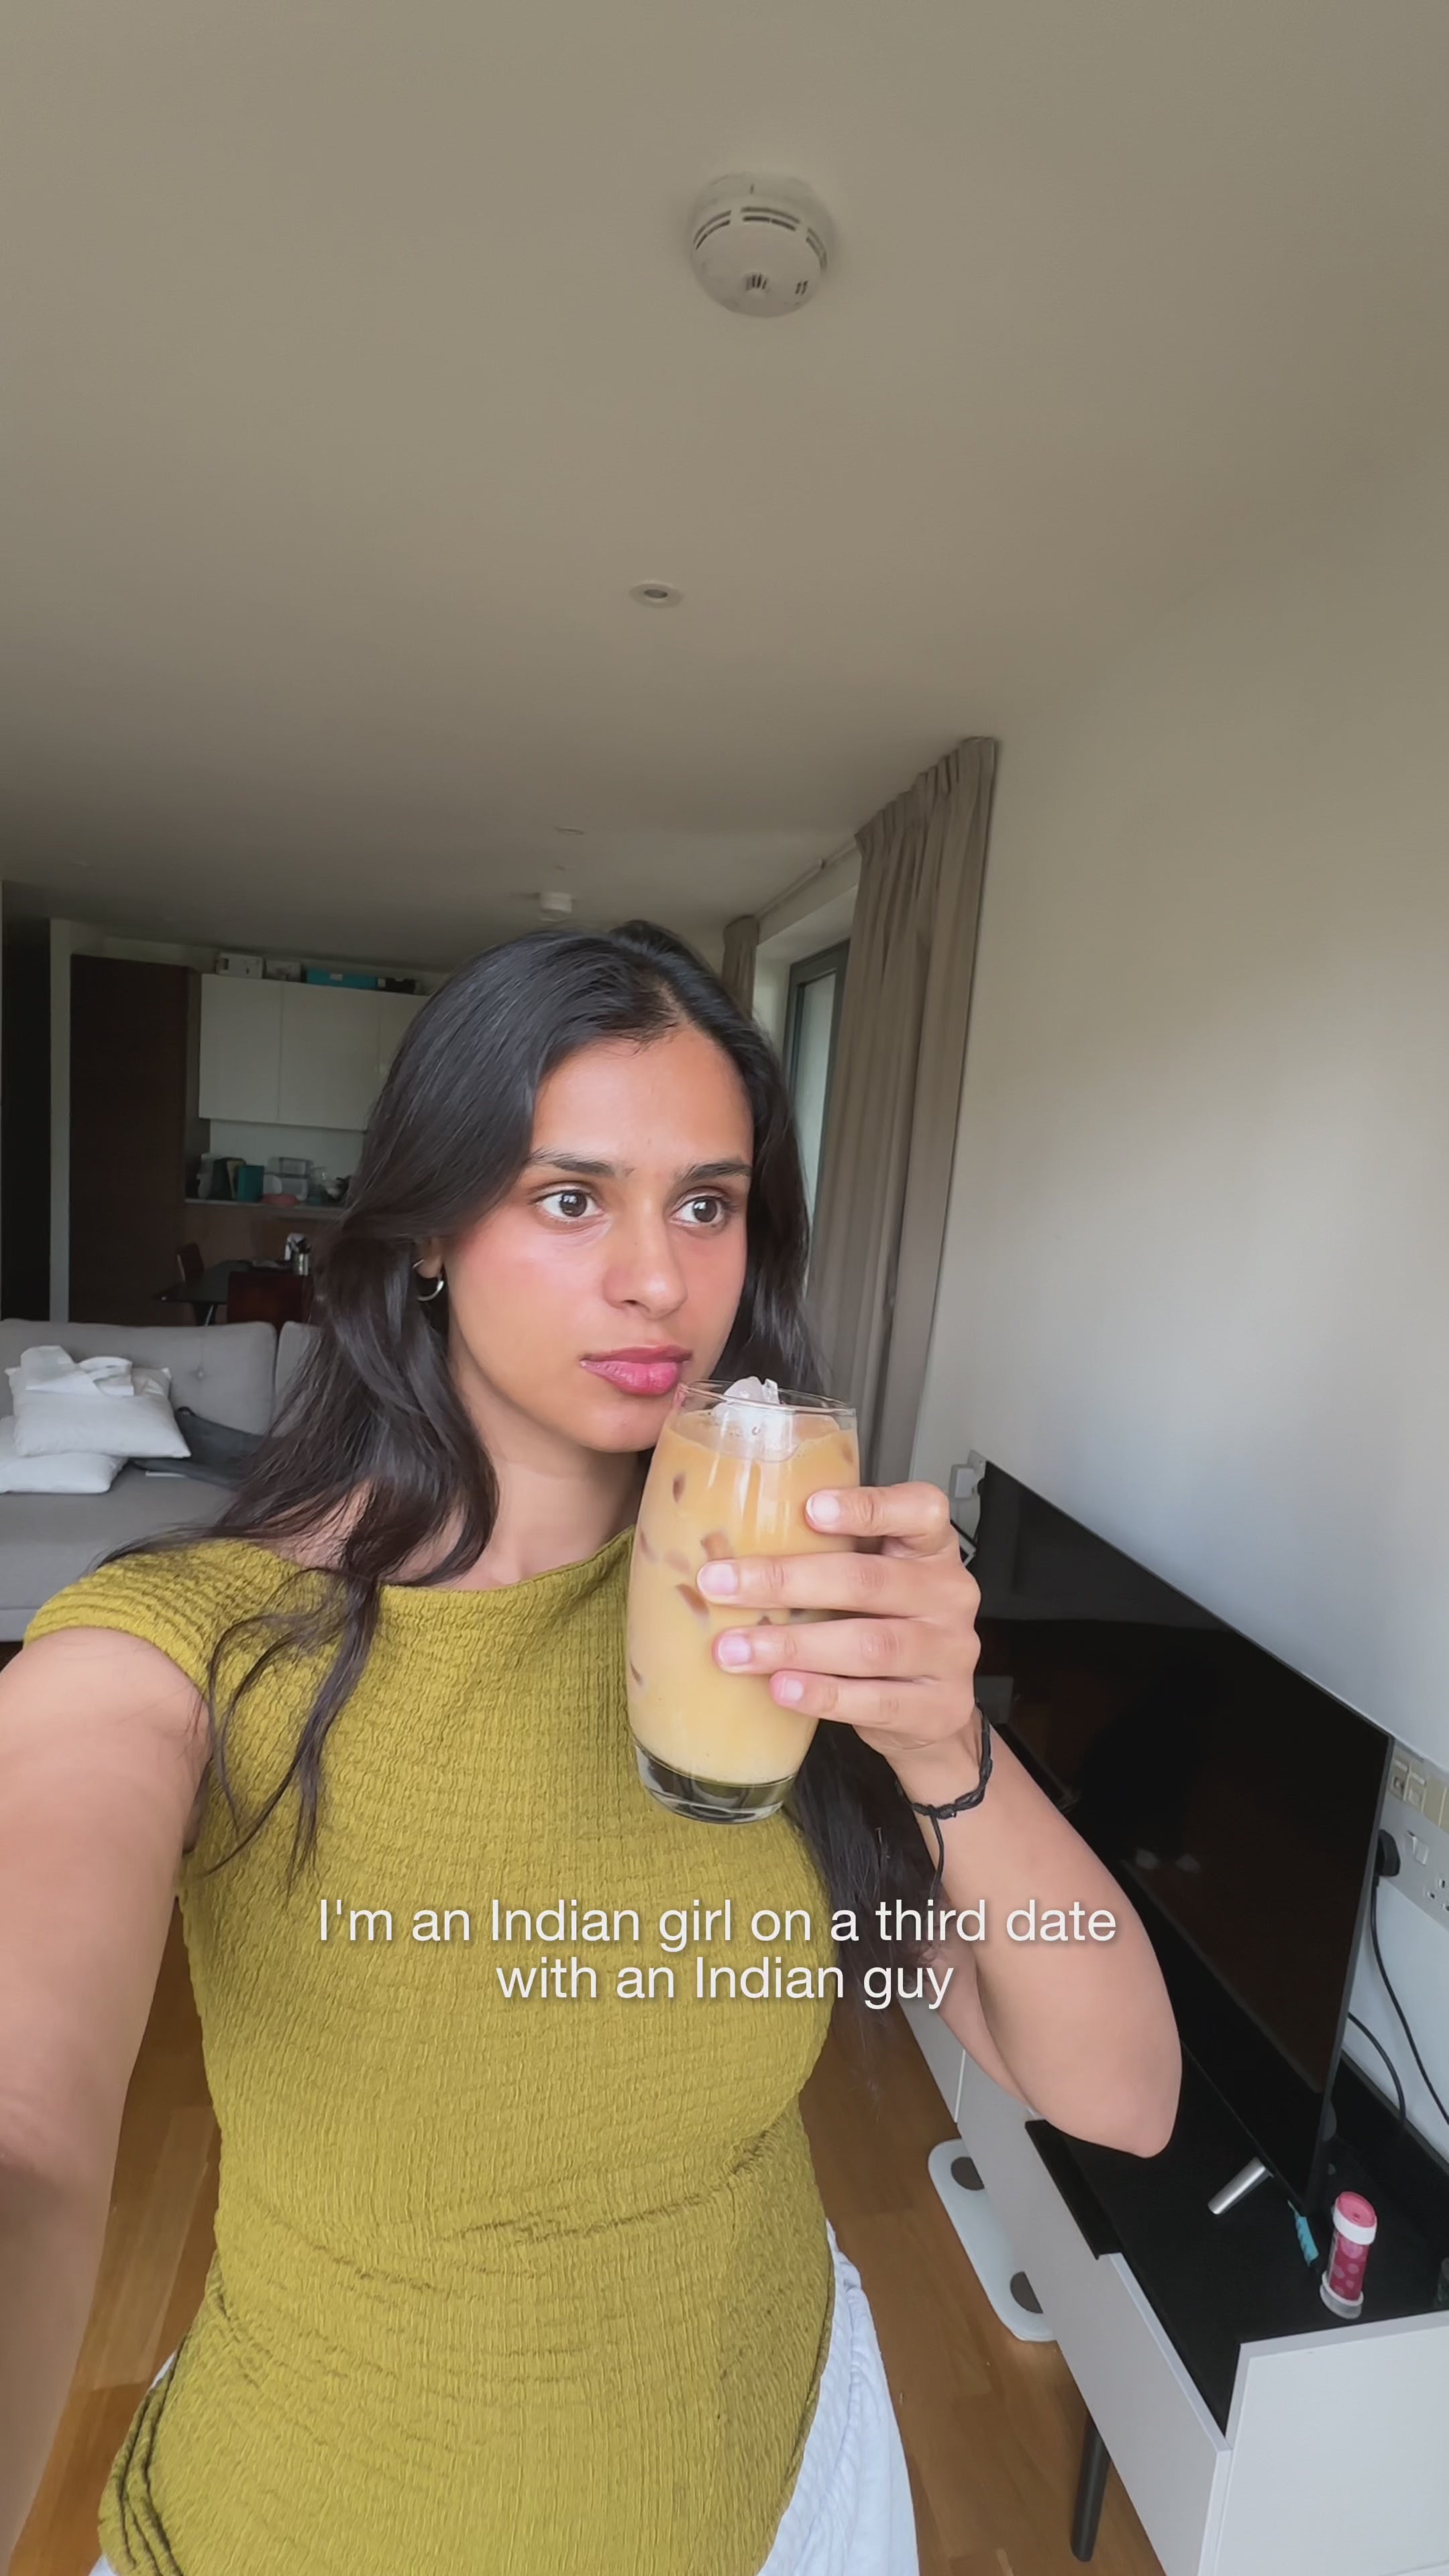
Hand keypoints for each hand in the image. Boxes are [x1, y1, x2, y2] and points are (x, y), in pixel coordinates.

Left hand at [695, 1480, 984, 1797]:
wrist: (934, 1712)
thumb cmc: (888, 1626)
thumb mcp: (873, 1579)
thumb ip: (828, 1557)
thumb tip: (728, 1547)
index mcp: (932, 1548)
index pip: (920, 1510)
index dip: (868, 1508)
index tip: (810, 1508)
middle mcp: (949, 1594)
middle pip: (870, 1580)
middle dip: (787, 1581)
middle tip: (721, 1584)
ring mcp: (950, 1653)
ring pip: (870, 1645)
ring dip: (793, 1645)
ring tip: (735, 1649)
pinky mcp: (938, 1707)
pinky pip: (875, 1701)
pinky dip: (822, 1694)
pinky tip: (780, 1688)